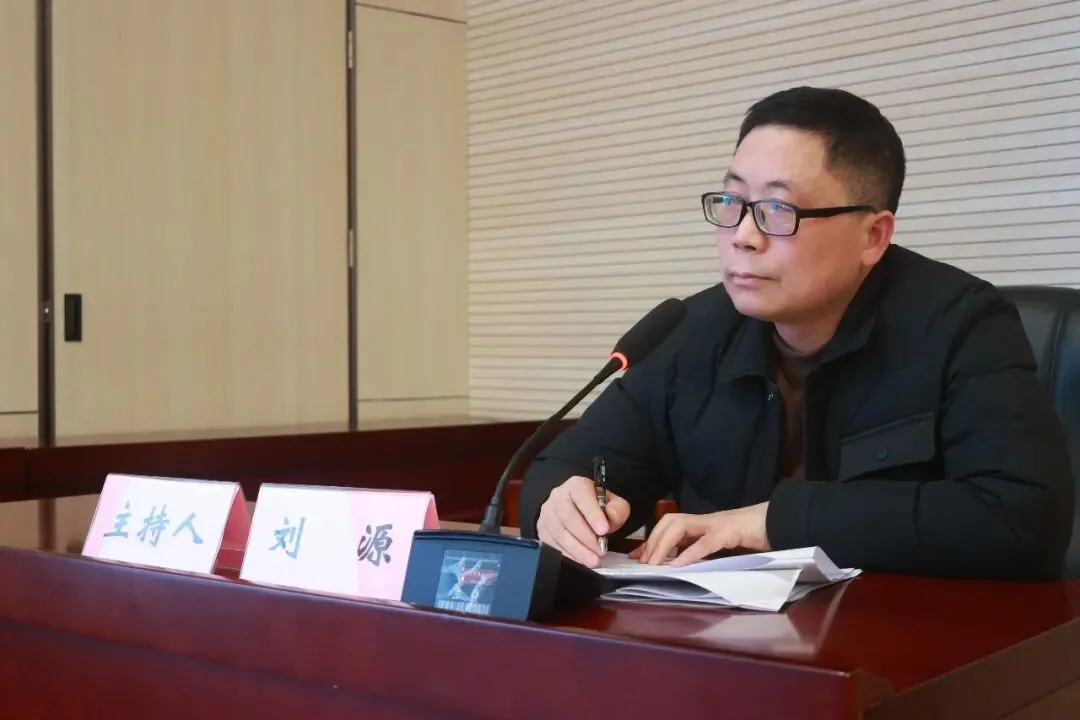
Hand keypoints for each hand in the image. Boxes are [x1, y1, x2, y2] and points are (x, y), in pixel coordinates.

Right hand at [536, 475, 630, 567]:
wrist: (578, 512)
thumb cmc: (597, 508)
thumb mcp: (614, 504)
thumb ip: (617, 509)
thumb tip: (612, 517)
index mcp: (576, 485)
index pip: (581, 495)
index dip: (592, 513)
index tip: (604, 530)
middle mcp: (557, 497)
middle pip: (568, 516)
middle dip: (586, 536)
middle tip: (601, 550)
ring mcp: (547, 514)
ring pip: (559, 533)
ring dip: (578, 549)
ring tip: (594, 561)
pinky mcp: (542, 531)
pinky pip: (552, 545)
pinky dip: (568, 555)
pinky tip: (580, 562)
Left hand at [630, 502, 770, 566]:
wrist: (783, 523)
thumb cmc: (755, 536)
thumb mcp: (725, 546)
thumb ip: (705, 551)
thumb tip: (683, 566)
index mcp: (704, 524)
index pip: (669, 525)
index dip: (651, 540)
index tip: (637, 557)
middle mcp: (706, 520)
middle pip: (669, 521)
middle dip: (653, 540)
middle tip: (643, 562)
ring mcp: (718, 523)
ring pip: (680, 525)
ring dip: (663, 545)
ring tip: (654, 563)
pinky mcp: (731, 532)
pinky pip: (706, 542)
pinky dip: (689, 554)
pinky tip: (678, 565)